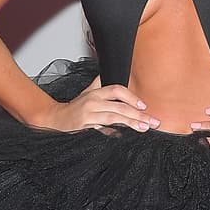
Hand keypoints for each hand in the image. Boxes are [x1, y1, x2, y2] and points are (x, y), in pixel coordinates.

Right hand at [35, 75, 160, 133]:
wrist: (56, 119)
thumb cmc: (74, 108)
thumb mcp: (87, 93)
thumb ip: (100, 84)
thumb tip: (111, 74)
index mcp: (96, 92)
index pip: (116, 89)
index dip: (131, 97)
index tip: (144, 106)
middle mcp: (92, 101)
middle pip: (120, 106)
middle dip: (139, 114)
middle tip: (153, 121)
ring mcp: (88, 114)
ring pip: (114, 117)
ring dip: (131, 123)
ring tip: (145, 128)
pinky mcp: (84, 125)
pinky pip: (103, 129)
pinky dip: (114, 133)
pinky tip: (124, 136)